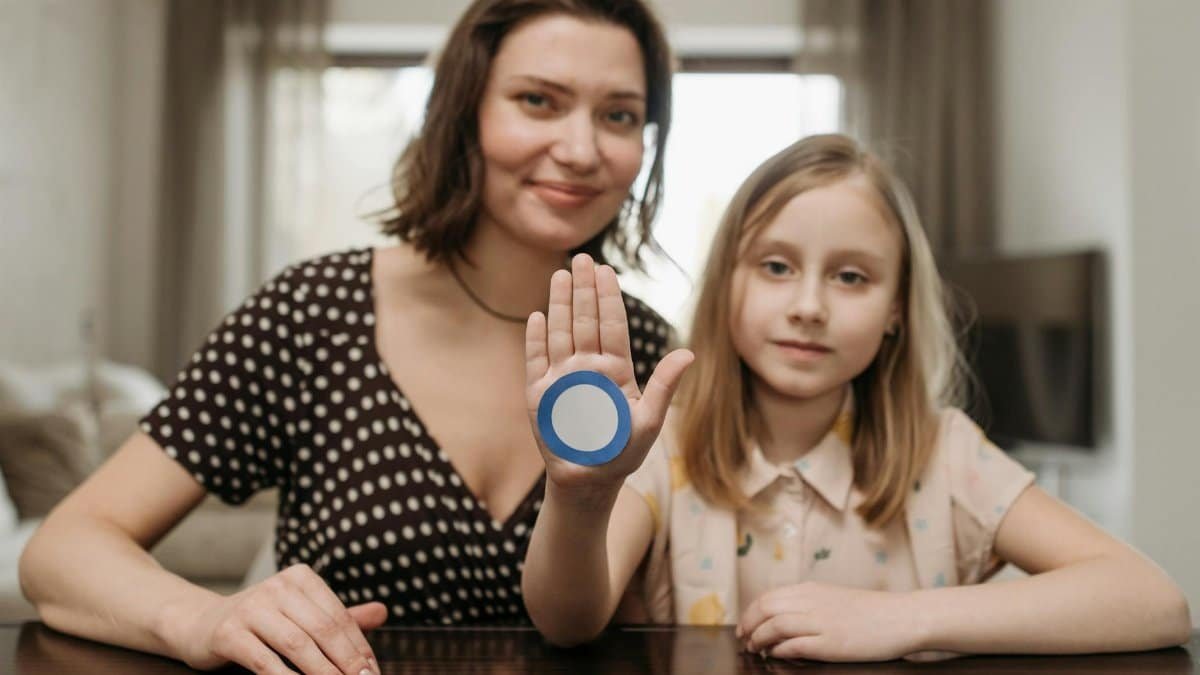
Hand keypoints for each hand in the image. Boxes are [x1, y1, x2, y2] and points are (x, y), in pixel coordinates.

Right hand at [169, 563, 385, 673]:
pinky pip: (265, 661)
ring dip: (323, 673)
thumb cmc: (261, 623)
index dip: (360, 647)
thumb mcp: (300, 614)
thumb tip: (383, 612)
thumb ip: (339, 616)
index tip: (373, 672)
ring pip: (298, 645)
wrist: (200, 625)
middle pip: (324, 629)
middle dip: (348, 662)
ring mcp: (251, 607)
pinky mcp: (229, 633)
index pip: (339, 616)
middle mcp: (277, 586)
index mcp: (300, 578)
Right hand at [525, 254, 692, 494]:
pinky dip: (536, 339)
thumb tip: (688, 354)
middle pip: (585, 321)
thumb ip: (664, 386)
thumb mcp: (648, 421)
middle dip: (584, 289)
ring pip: (560, 332)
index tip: (607, 271)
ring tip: (561, 275)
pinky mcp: (540, 394)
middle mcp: (587, 367)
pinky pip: (536, 360)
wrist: (590, 482)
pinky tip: (537, 316)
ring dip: (560, 304)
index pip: (612, 326)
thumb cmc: (622, 452)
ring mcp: (562, 378)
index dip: (609, 298)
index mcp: (615, 370)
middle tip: (582, 259)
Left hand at [736, 582, 921, 662]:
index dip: (751, 612)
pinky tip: (776, 655)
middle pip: (766, 609)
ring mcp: (821, 622)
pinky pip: (795, 645)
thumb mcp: (834, 598)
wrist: (902, 617)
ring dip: (759, 638)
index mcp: (812, 590)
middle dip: (749, 625)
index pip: (768, 597)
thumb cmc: (871, 611)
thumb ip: (809, 603)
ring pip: (775, 625)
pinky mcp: (831, 643)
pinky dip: (779, 650)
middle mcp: (812, 603)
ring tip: (755, 649)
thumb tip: (783, 615)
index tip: (745, 625)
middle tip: (745, 639)